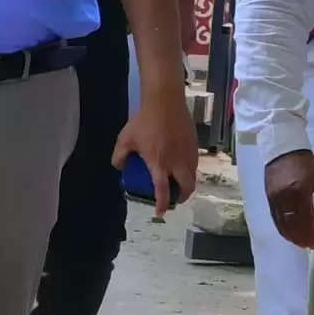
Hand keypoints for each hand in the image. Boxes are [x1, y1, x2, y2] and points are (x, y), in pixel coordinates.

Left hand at [116, 90, 198, 218]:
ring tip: (177, 183)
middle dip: (181, 197)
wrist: (165, 102)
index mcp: (159, 163)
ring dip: (186, 184)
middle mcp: (177, 163)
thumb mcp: (125, 139)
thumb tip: (119, 167)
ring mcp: (189, 154)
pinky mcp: (195, 145)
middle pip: (186, 188)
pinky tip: (180, 166)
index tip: (160, 212)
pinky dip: (189, 171)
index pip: (162, 190)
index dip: (162, 204)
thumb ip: (119, 156)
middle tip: (174, 198)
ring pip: (193, 176)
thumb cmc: (144, 121)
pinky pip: (194, 164)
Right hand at [261, 148, 313, 251]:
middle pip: (293, 225)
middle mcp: (285, 198)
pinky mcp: (269, 199)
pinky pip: (275, 219)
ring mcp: (274, 199)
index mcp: (300, 191)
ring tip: (302, 244)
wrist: (282, 149)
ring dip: (292, 236)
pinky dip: (282, 229)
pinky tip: (290, 235)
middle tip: (312, 246)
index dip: (312, 232)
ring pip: (282, 224)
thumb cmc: (304, 163)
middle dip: (303, 238)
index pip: (305, 218)